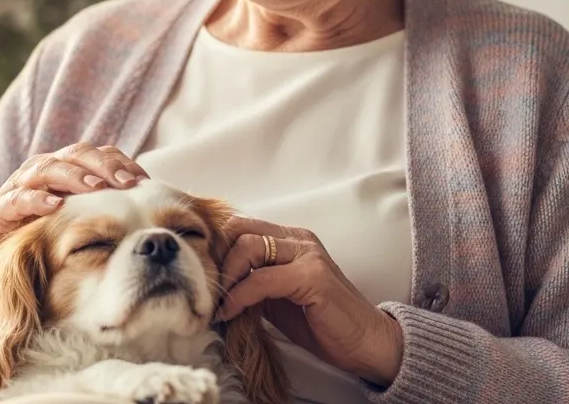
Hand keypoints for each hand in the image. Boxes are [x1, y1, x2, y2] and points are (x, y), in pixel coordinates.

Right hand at [0, 142, 147, 283]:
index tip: (145, 181)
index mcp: (66, 168)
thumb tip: (150, 208)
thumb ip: (103, 209)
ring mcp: (20, 186)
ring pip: (48, 169)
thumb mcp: (74, 219)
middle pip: (77, 155)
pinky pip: (17, 198)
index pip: (97, 155)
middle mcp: (44, 170)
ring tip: (96, 189)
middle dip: (104, 167)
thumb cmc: (42, 233)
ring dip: (74, 177)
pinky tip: (55, 205)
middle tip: (128, 184)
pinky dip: (36, 199)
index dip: (121, 163)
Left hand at [214, 217, 404, 387]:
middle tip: (207, 289)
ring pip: (248, 247)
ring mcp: (308, 255)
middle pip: (239, 230)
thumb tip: (215, 282)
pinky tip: (231, 312)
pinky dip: (240, 295)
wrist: (365, 342)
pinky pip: (262, 279)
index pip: (240, 226)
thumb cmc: (321, 322)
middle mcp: (299, 239)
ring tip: (218, 303)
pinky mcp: (313, 277)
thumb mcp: (277, 297)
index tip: (204, 276)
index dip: (216, 249)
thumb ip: (252, 281)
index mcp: (290, 239)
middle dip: (217, 260)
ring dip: (226, 277)